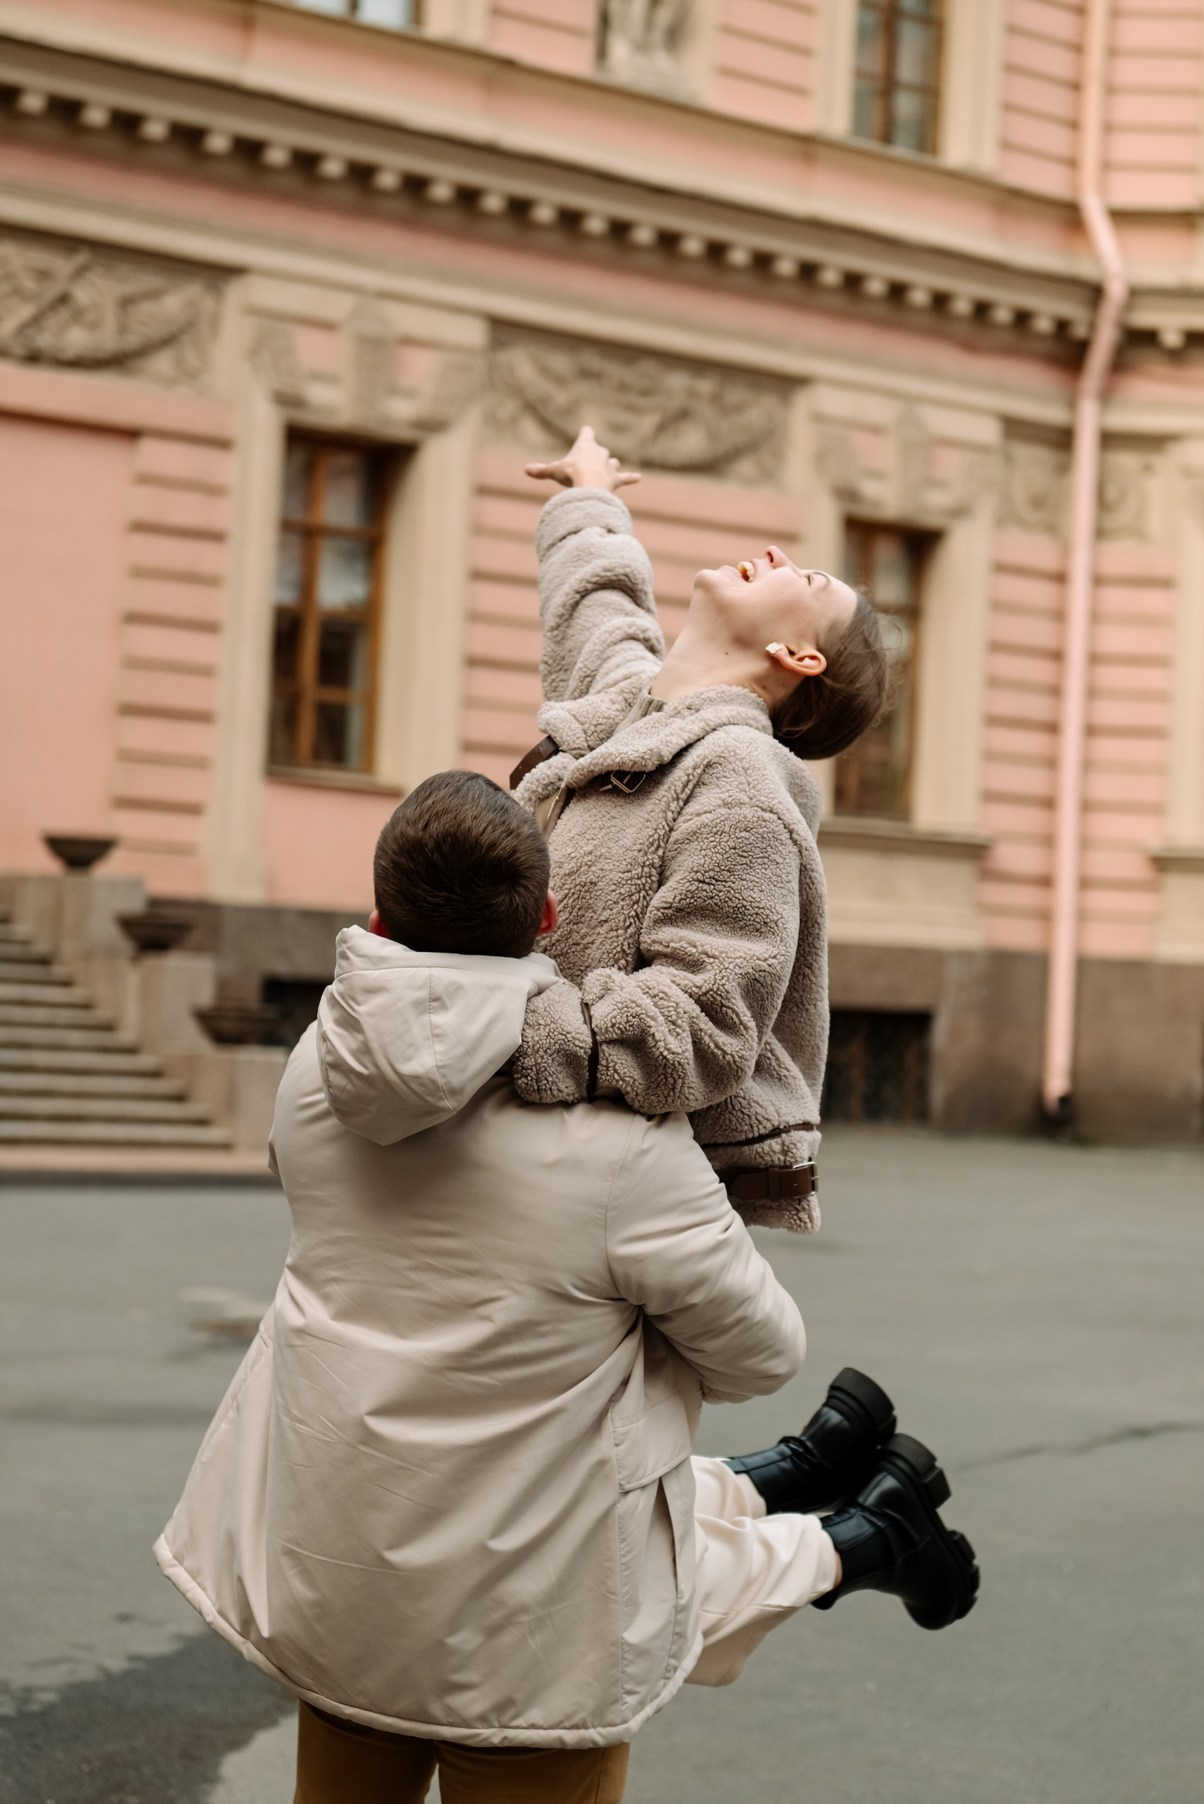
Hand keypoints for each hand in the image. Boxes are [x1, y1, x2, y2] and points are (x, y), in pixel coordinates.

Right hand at [525, 424, 640, 493]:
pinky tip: (639, 478)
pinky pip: (625, 478)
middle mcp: (600, 452)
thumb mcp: (553, 471)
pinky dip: (631, 478)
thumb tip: (526, 469)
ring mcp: (609, 466)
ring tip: (607, 471)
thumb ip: (541, 471)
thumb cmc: (571, 474)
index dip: (585, 433)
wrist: (590, 485)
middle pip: (600, 450)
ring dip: (610, 466)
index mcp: (585, 445)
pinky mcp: (616, 480)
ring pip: (612, 463)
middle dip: (595, 456)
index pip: (587, 433)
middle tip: (586, 465)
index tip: (586, 431)